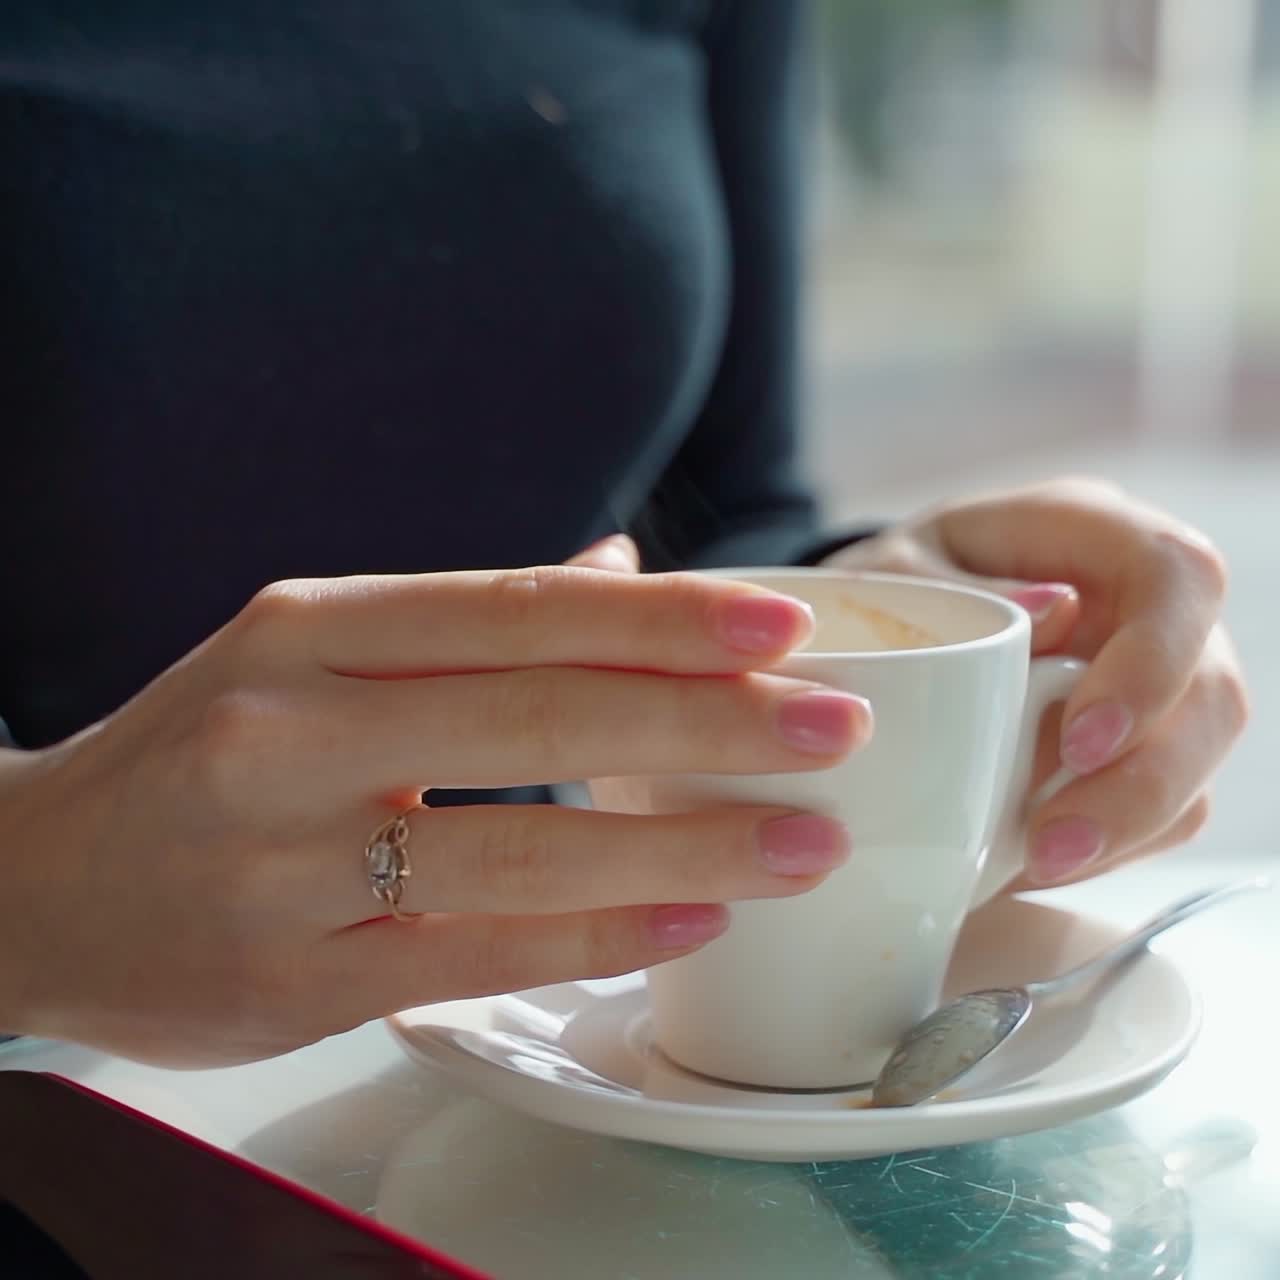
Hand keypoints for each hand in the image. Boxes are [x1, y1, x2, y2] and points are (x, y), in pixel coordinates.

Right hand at [0, 537, 869, 1065]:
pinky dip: (594, 935)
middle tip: (835, 729)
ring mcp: (284, 859)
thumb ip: (469, 619)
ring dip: (682, 841)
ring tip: (808, 839)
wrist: (36, 882)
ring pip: (521, 844)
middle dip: (705, 723)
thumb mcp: (308, 651)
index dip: (661, 618)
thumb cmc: (204, 753)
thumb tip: (621, 571)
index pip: (515, 609)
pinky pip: (472, 948)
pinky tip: (692, 918)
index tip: (785, 625)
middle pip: (537, 716)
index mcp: (309, 627)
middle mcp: (292, 727)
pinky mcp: (290, 976)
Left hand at [824, 478, 1247, 886]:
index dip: (1151, 664)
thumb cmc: (888, 589)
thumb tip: (1055, 613)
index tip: (1078, 741)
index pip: (1177, 576)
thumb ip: (953, 586)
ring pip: (1196, 761)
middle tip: (1050, 842)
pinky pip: (1160, 806)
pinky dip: (1109, 845)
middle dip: (1140, 782)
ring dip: (1127, 827)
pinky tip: (1037, 862)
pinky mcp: (1136, 746)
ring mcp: (1152, 679)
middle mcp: (1143, 604)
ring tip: (1035, 864)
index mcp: (1093, 531)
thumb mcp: (890, 573)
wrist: (873, 630)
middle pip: (1208, 691)